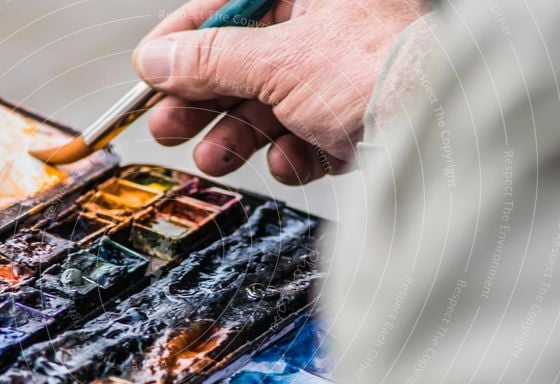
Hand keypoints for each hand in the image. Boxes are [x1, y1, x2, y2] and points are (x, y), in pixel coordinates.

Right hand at [132, 0, 426, 183]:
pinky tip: (291, 158)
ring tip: (211, 157)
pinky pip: (302, 138)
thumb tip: (158, 59)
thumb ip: (211, 60)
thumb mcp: (279, 60)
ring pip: (267, 109)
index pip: (227, 8)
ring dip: (236, 137)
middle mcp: (324, 29)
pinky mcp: (348, 122)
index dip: (182, 42)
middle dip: (203, 102)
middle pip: (242, 65)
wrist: (443, 130)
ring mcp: (336, 78)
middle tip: (167, 125)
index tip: (150, 70)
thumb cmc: (379, 70)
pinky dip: (292, 155)